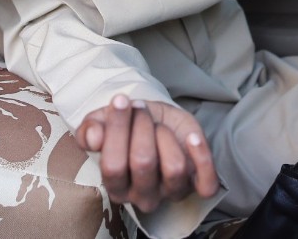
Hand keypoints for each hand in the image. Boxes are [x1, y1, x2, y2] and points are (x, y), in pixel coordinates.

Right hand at [76, 94, 218, 212]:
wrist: (158, 122)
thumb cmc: (129, 126)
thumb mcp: (105, 121)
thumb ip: (91, 129)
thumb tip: (93, 137)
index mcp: (116, 186)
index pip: (113, 167)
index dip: (117, 131)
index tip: (121, 100)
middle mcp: (143, 196)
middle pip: (143, 164)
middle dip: (142, 126)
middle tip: (140, 107)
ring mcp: (172, 193)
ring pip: (174, 168)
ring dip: (166, 136)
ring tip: (160, 125)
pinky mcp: (197, 186)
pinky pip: (206, 184)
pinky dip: (201, 158)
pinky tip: (192, 138)